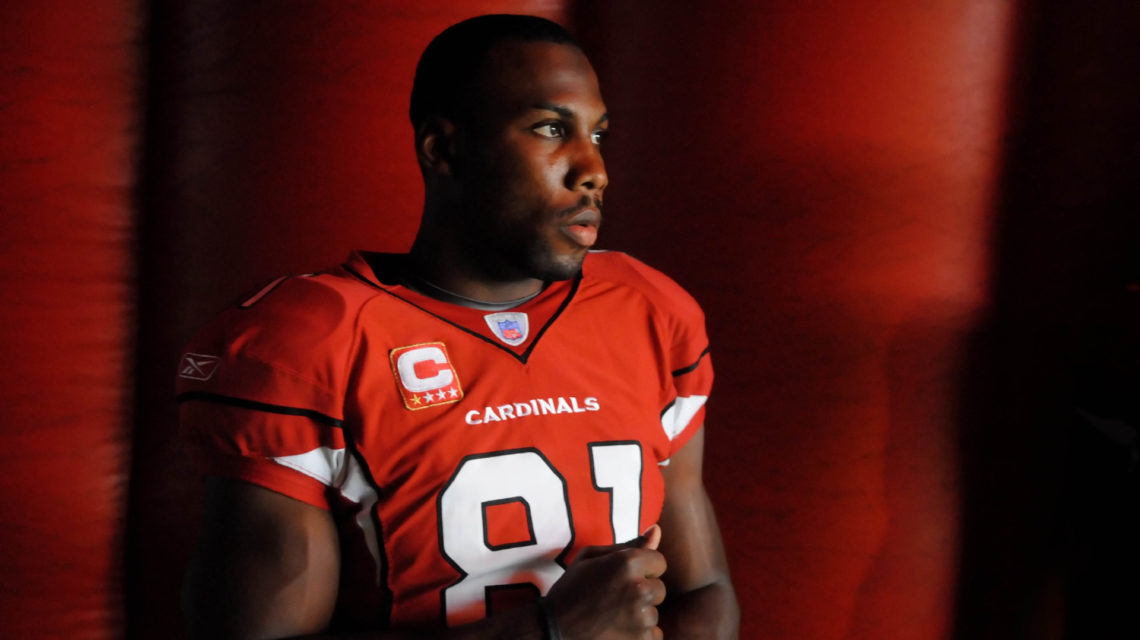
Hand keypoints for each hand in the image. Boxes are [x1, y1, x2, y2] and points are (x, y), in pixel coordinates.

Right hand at [545, 524, 666, 639]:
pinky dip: (639, 635)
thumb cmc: (571, 590)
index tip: (623, 579)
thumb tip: (656, 530)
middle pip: (660, 589)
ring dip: (639, 615)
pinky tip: (617, 630)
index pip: (659, 562)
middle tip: (615, 599)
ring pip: (655, 613)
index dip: (642, 570)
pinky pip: (654, 634)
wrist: (553, 629)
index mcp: (628, 563)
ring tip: (613, 616)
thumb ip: (628, 545)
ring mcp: (641, 618)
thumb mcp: (591, 558)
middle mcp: (639, 589)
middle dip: (643, 593)